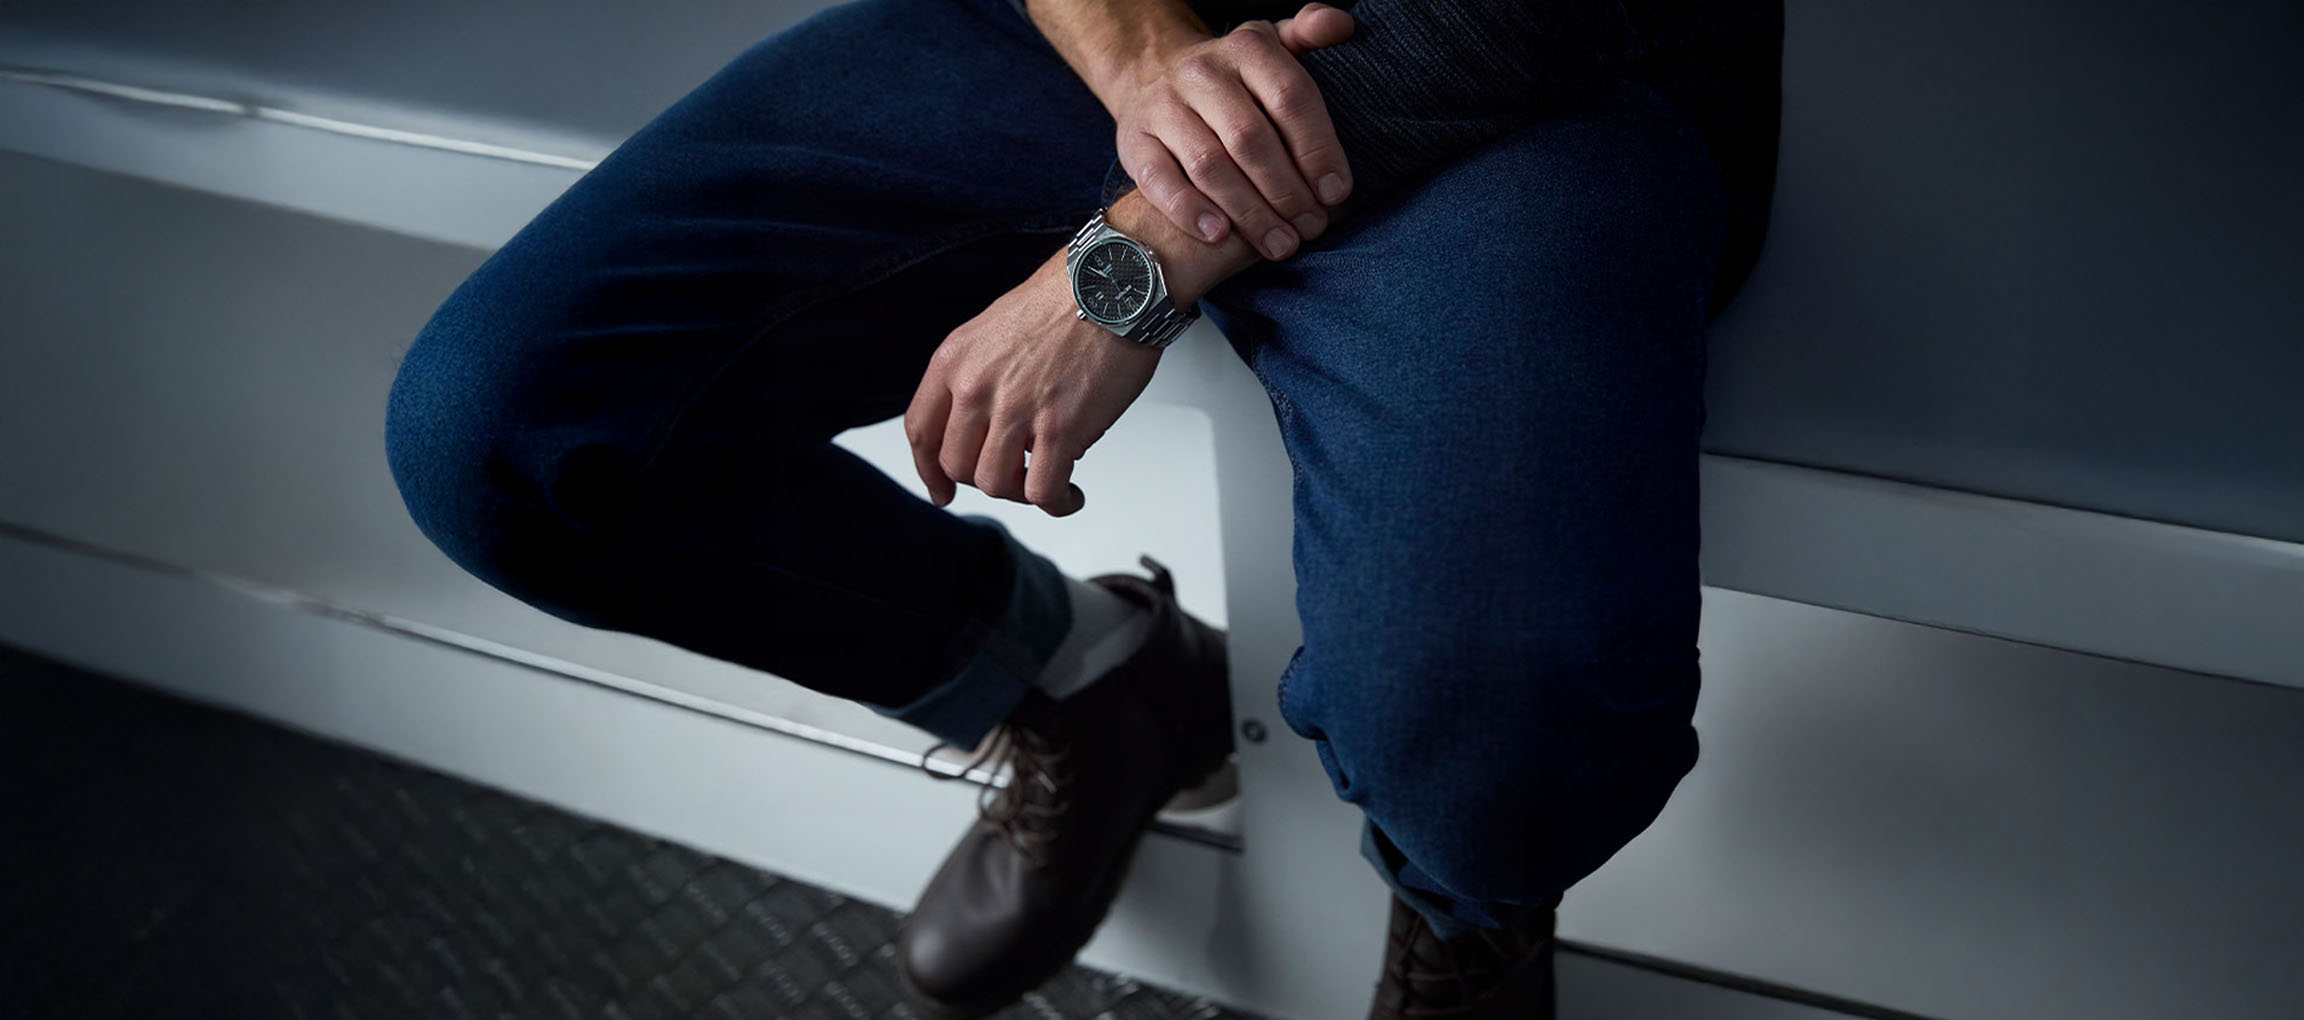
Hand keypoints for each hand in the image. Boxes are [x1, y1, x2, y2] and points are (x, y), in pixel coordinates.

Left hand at [904, 248, 1162, 516]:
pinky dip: (1056, 504)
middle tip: (1015, 476)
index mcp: (955, 360)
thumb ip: (981, 374)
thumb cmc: (1069, 298)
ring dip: (1021, 493)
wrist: (1114, 283)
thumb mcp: (996, 328)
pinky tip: (1069, 496)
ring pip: (995, 484)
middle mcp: (976, 386)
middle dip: (986, 479)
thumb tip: (990, 422)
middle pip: (958, 464)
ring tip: (1048, 483)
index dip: (929, 470)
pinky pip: (1042, 491)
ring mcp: (1015, 410)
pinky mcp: (1059, 429)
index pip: (921, 431)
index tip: (941, 489)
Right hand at [1109, 3, 1356, 259]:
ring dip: (1249, 212)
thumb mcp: (1270, 46)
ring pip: (1209, 165)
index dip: (1317, 149)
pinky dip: (1190, 211)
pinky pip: (1160, 180)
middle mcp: (1200, 74)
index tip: (1336, 192)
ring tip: (1280, 245)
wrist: (1150, 74)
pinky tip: (1219, 236)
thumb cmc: (1232, 76)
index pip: (1290, 98)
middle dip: (1287, 191)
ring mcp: (1162, 107)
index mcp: (1245, 48)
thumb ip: (1308, 35)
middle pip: (1250, 139)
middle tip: (1311, 228)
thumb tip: (1342, 25)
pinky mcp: (1134, 141)